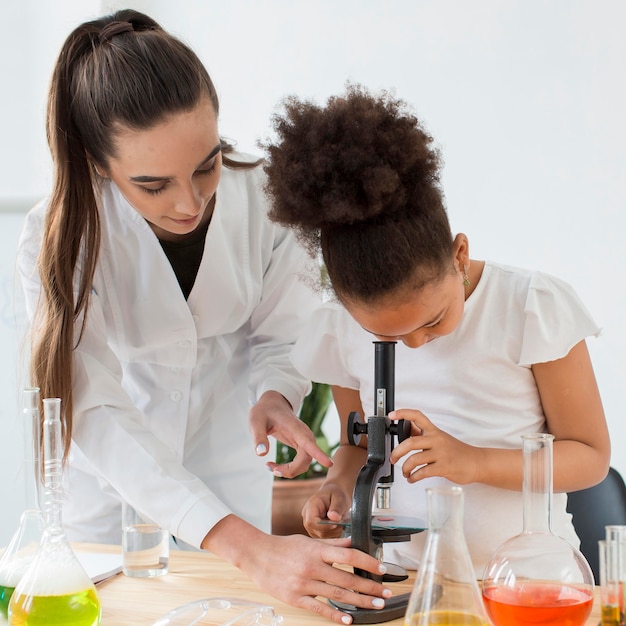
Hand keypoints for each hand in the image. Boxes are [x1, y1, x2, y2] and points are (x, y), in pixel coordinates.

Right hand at [242, 533, 391, 623]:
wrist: (257, 555)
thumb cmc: (283, 547)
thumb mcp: (308, 541)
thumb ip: (331, 544)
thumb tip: (352, 542)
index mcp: (317, 550)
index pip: (349, 556)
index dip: (368, 562)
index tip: (383, 569)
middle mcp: (312, 566)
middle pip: (347, 578)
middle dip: (370, 587)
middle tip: (386, 593)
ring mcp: (304, 583)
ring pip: (337, 594)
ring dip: (360, 601)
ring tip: (376, 605)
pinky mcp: (295, 598)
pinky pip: (319, 608)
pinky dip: (335, 614)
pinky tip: (348, 619)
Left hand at [249, 390, 331, 477]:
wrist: (273, 405)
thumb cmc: (264, 412)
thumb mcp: (256, 421)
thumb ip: (258, 436)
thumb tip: (261, 454)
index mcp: (294, 427)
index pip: (308, 442)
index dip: (319, 454)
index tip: (329, 463)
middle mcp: (304, 435)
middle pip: (306, 459)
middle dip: (291, 470)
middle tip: (271, 468)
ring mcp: (305, 441)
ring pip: (305, 463)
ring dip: (289, 471)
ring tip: (270, 466)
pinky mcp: (302, 446)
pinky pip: (301, 462)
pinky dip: (289, 469)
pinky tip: (275, 466)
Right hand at [302, 483, 350, 538]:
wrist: (334, 495)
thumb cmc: (336, 494)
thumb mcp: (339, 497)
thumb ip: (337, 507)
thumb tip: (334, 518)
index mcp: (311, 506)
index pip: (311, 521)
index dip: (324, 526)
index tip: (336, 524)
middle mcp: (307, 517)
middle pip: (316, 531)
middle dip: (332, 529)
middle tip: (343, 522)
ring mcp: (310, 525)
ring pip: (321, 536)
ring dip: (334, 532)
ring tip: (341, 522)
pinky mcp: (315, 531)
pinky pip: (324, 538)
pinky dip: (333, 534)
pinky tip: (338, 526)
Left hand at [389, 409, 481, 484]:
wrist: (476, 462)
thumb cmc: (457, 451)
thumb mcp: (440, 438)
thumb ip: (424, 435)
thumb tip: (408, 428)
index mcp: (434, 431)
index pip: (417, 416)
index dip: (403, 413)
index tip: (392, 415)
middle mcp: (436, 440)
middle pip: (410, 442)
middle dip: (397, 452)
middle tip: (392, 458)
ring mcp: (440, 454)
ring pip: (414, 460)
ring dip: (405, 468)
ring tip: (405, 472)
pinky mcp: (444, 467)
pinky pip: (423, 472)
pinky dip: (414, 477)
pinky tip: (412, 478)